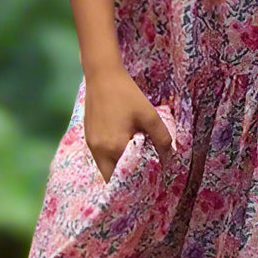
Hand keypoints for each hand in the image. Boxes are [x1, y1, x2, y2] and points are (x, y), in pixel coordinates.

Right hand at [83, 65, 174, 182]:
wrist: (102, 75)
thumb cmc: (127, 94)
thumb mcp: (150, 116)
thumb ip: (162, 139)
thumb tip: (169, 158)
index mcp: (114, 148)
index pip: (126, 177)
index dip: (138, 182)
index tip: (150, 181)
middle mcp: (99, 151)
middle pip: (112, 178)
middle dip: (127, 179)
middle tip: (142, 175)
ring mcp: (91, 145)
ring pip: (105, 168)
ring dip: (118, 169)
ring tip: (135, 163)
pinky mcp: (88, 138)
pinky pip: (100, 158)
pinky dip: (111, 159)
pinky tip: (124, 150)